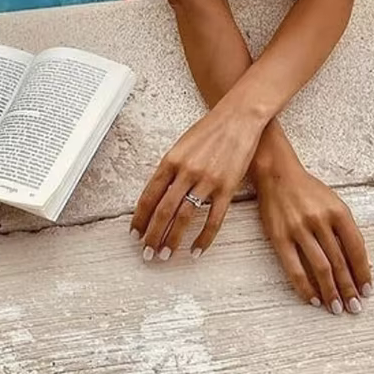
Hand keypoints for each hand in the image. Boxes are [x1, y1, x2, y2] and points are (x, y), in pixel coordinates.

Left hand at [130, 102, 265, 259]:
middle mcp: (186, 171)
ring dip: (172, 240)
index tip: (135, 233)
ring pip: (184, 217)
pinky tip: (196, 251)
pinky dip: (203, 239)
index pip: (149, 195)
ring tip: (165, 255)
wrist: (238, 117)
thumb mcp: (182, 144)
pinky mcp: (227, 188)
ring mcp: (207, 180)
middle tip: (146, 252)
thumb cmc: (210, 129)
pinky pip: (213, 219)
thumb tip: (158, 194)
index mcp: (171, 160)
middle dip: (152, 235)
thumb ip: (170, 168)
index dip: (140, 218)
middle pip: (163, 210)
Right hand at [255, 159, 371, 313]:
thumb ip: (345, 229)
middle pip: (339, 262)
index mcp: (338, 211)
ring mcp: (299, 228)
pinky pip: (294, 268)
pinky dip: (305, 287)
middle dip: (349, 288)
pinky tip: (312, 298)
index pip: (356, 249)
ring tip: (336, 307)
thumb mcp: (333, 202)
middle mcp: (320, 219)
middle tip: (354, 307)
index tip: (367, 290)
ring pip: (320, 268)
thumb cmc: (308, 190)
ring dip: (330, 291)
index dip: (363, 272)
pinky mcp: (280, 237)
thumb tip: (357, 263)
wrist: (277, 173)